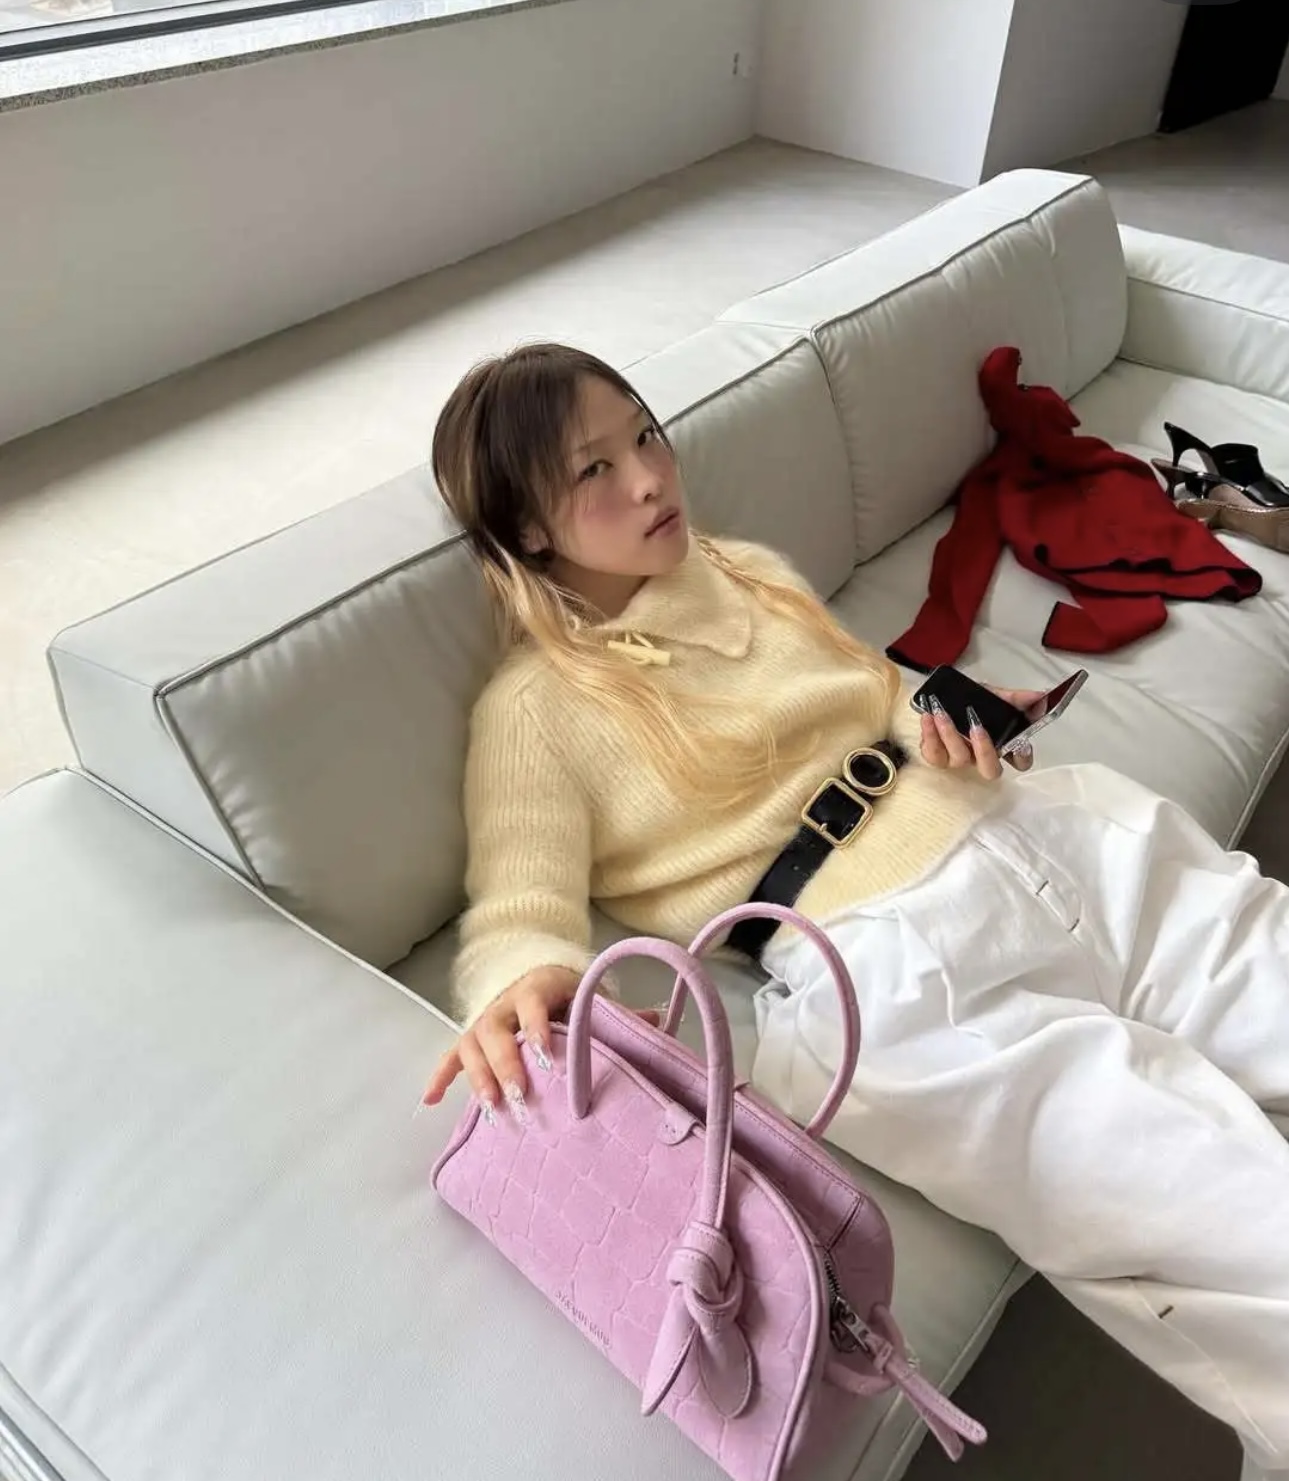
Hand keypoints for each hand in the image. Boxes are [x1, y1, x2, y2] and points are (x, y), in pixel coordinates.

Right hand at [419, 965, 660, 1121]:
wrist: (535, 976)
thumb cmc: (568, 996)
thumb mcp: (591, 996)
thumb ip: (619, 1013)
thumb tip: (657, 1019)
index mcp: (537, 987)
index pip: (533, 1003)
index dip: (537, 1028)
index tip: (546, 1056)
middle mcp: (504, 1002)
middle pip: (496, 1030)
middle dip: (506, 1063)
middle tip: (520, 1094)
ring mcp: (484, 1021)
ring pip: (471, 1046)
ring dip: (478, 1077)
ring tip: (492, 1107)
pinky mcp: (470, 1039)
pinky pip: (450, 1056)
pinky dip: (441, 1076)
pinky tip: (431, 1101)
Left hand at [919, 686, 1040, 780]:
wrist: (943, 696)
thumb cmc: (972, 701)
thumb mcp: (995, 695)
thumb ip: (1017, 698)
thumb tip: (1039, 696)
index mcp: (1001, 745)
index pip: (1020, 761)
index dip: (1022, 757)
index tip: (1021, 745)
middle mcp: (981, 757)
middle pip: (990, 770)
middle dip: (984, 750)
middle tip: (976, 726)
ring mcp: (959, 759)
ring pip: (958, 759)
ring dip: (950, 735)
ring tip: (942, 713)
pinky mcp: (936, 755)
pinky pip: (932, 754)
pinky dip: (929, 734)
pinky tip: (928, 717)